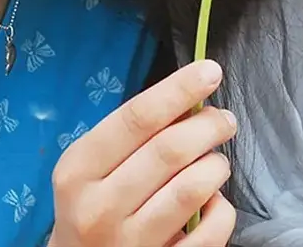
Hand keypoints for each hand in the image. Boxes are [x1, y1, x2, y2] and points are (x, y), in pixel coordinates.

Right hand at [49, 59, 237, 246]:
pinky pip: (211, 228)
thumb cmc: (93, 206)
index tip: (209, 71)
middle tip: (224, 120)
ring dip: (216, 165)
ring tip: (216, 162)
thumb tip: (188, 98)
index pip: (136, 118)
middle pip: (170, 150)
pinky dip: (222, 208)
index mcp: (78, 170)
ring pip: (193, 188)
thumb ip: (131, 135)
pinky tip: (212, 201)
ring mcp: (130, 243)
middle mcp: (99, 207)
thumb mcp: (92, 168)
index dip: (178, 90)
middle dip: (208, 125)